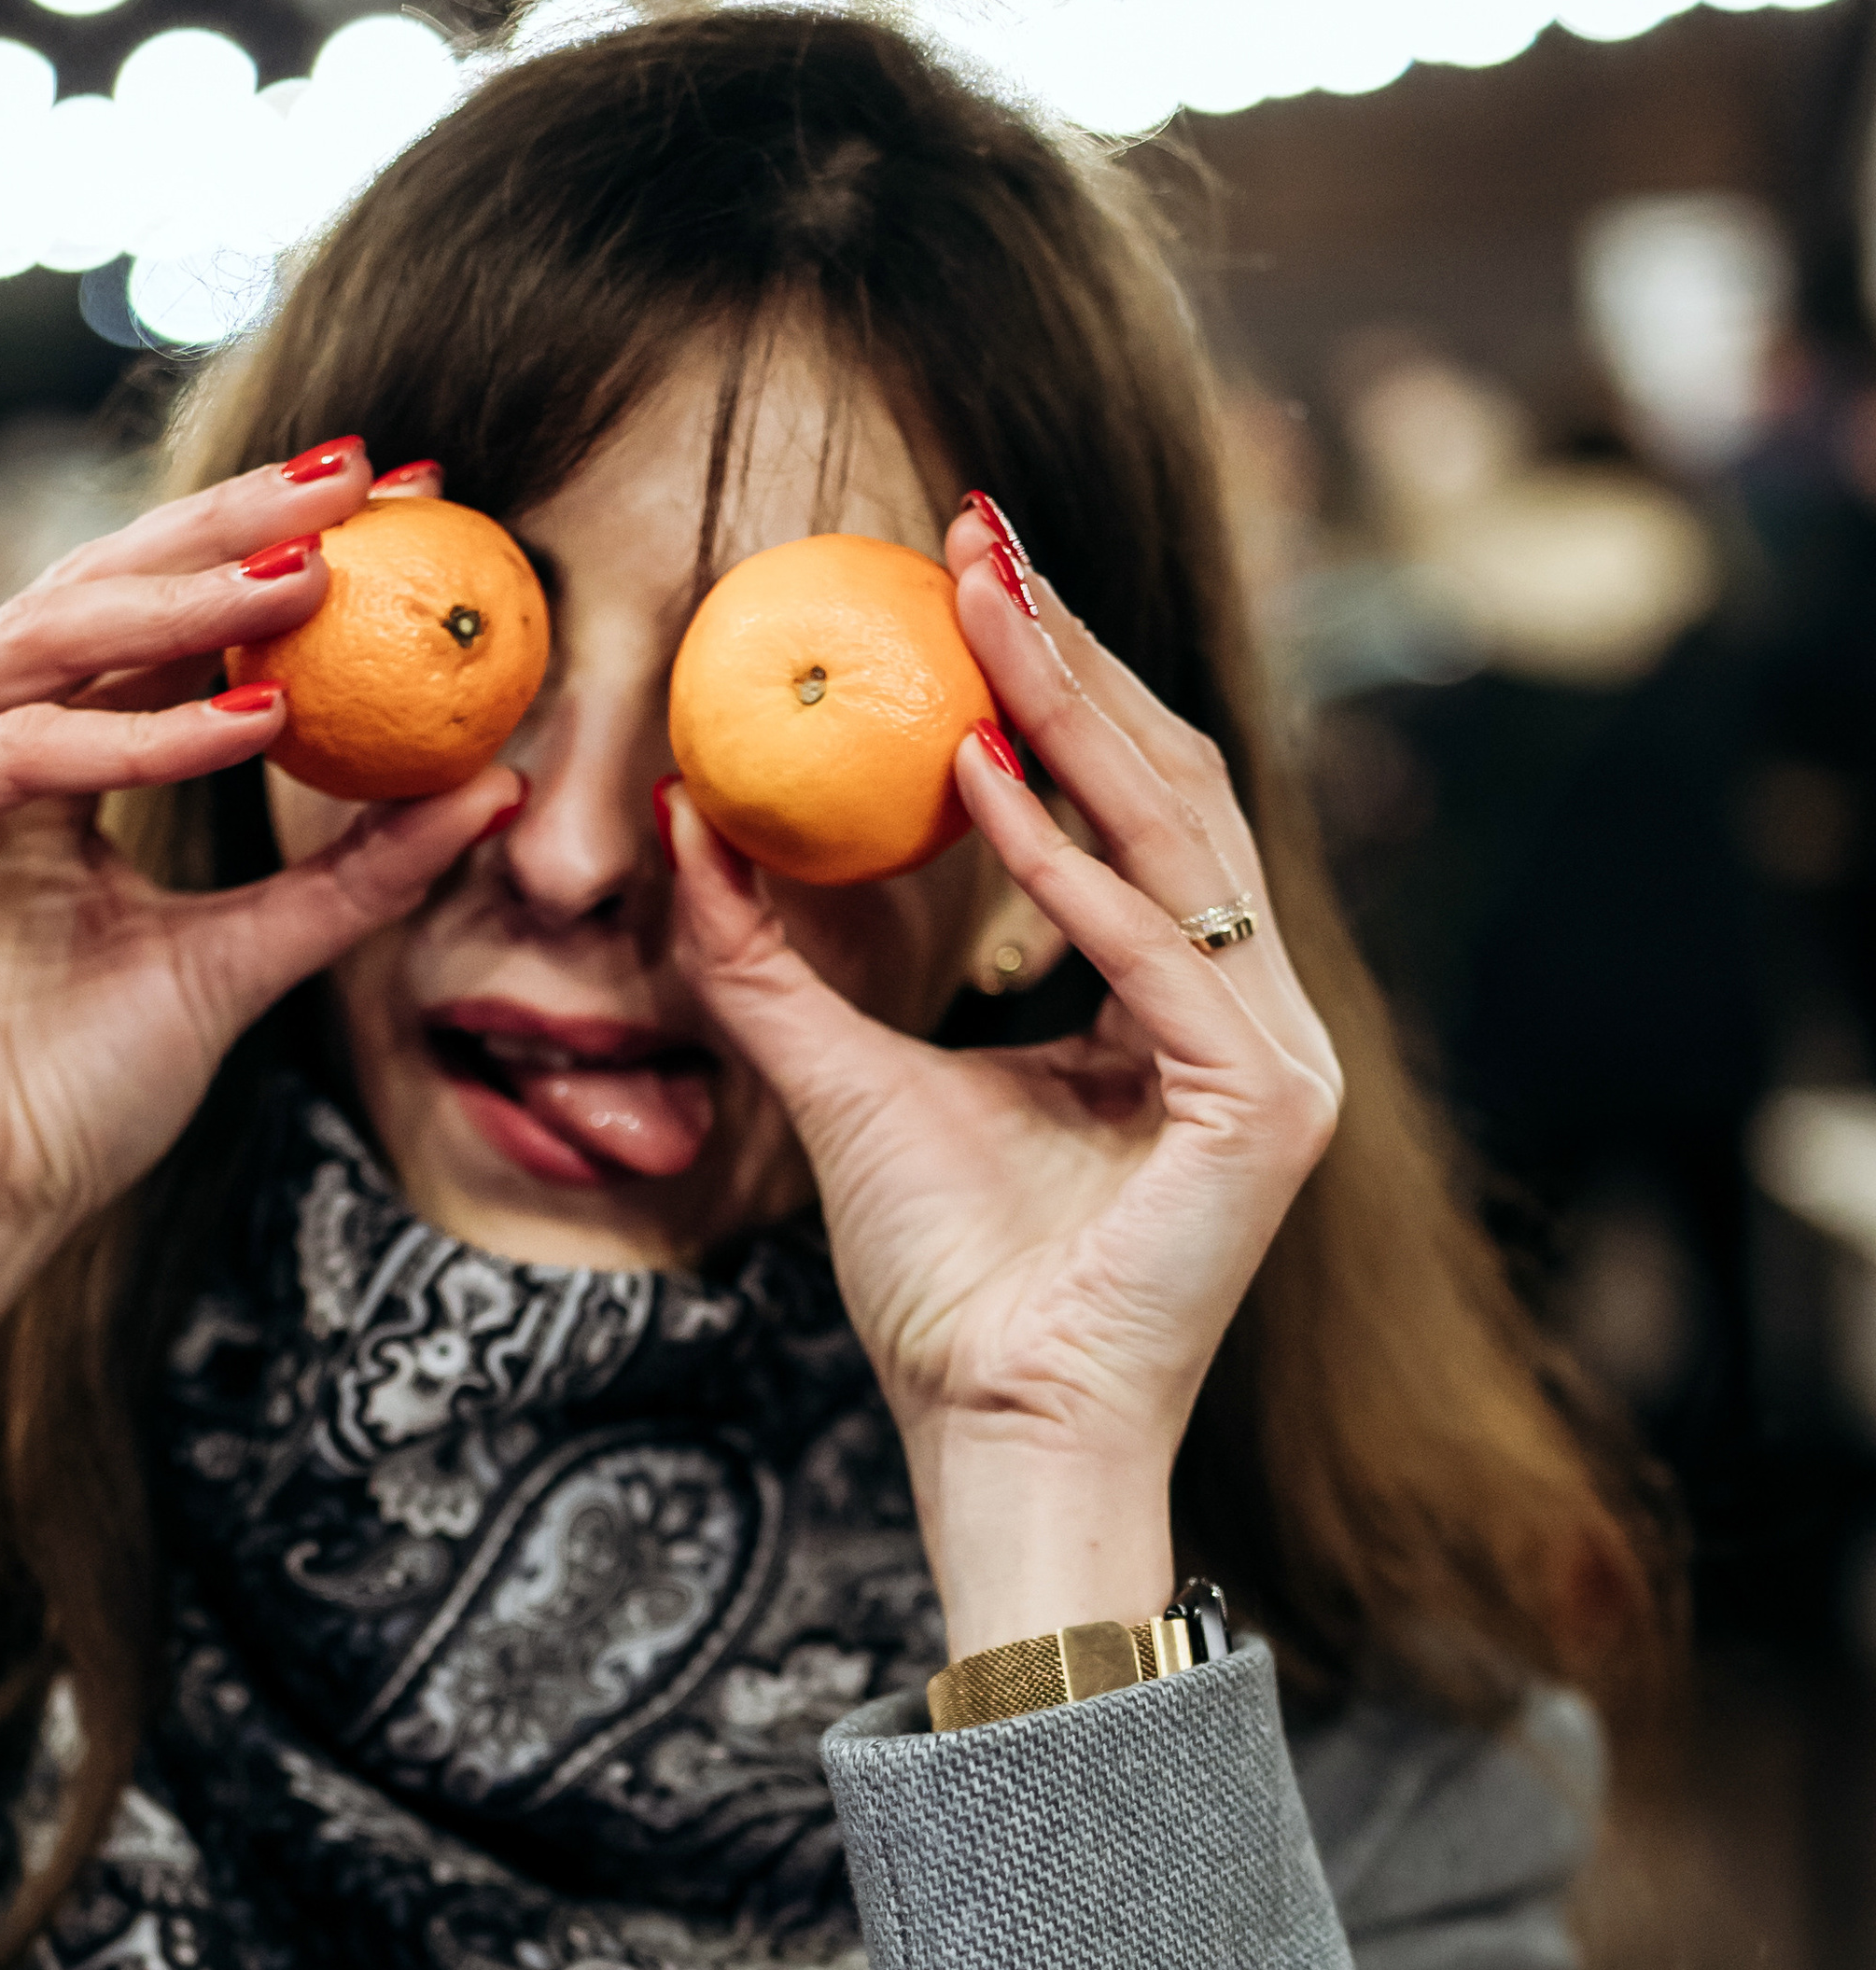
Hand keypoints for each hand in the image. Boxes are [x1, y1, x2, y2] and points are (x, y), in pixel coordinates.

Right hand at [0, 443, 515, 1553]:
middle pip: (101, 585)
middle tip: (363, 479)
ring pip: (49, 639)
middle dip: (235, 522)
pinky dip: (129, 736)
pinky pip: (12, 754)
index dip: (274, 547)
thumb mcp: (245, 963)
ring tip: (315, 575)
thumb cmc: (70, 1103)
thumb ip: (354, 878)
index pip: (160, 617)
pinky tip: (246, 722)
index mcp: (38, 753)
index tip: (406, 502)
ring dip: (188, 602)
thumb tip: (495, 787)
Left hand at [661, 516, 1341, 1659]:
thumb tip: (690, 826)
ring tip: (973, 603)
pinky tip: (974, 780)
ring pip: (1175, 834)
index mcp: (1183, 1006)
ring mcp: (1279, 1059)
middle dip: (1063, 650)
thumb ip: (775, 962)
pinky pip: (1150, 954)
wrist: (1001, 1438)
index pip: (1129, 804)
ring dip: (1066, 710)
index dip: (1049, 679)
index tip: (960, 568)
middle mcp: (1252, 1015)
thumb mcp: (843, 1086)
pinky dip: (1064, 864)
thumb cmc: (946, 1291)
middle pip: (1165, 785)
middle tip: (971, 531)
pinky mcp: (1264, 1107)